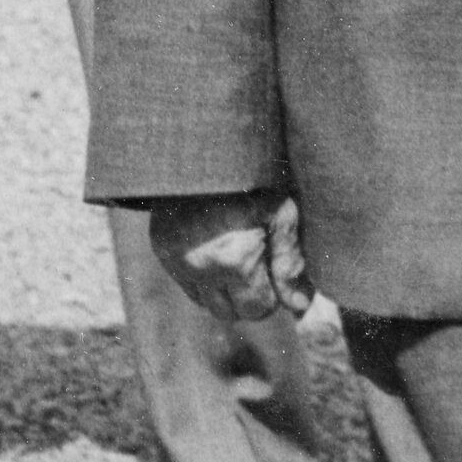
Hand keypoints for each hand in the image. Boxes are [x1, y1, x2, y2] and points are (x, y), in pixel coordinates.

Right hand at [151, 188, 309, 313]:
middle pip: (230, 313)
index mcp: (235, 261)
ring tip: (238, 258)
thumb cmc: (252, 178)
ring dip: (225, 292)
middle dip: (249, 297)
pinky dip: (204, 277)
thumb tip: (299, 309)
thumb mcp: (281, 212)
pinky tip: (217, 249)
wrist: (204, 147)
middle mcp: (201, 268)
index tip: (276, 271)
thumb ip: (291, 263)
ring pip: (206, 304)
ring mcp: (176, 261)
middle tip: (259, 266)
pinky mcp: (161, 250)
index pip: (258, 309)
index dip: (273, 295)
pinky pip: (187, 284)